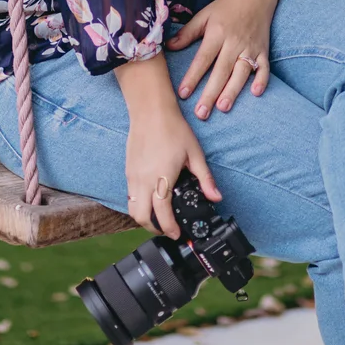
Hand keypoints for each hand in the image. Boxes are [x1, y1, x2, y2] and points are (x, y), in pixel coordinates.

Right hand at [126, 109, 221, 238]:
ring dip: (144, 216)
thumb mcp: (195, 154)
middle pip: (140, 217)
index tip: (177, 234)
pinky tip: (151, 197)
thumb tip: (216, 197)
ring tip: (159, 216)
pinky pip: (130, 195)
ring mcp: (132, 175)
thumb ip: (205, 179)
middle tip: (167, 228)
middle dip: (153, 228)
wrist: (150, 111)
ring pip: (132, 208)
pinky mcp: (128, 170)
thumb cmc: (173, 129)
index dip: (169, 229)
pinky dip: (138, 203)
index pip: (162, 214)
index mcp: (161, 178)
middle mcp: (143, 180)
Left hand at [165, 0, 272, 119]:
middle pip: (221, 71)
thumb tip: (168, 47)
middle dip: (211, 93)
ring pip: (242, 72)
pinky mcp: (264, 51)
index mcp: (217, 33)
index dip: (193, 76)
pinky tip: (255, 93)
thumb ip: (187, 33)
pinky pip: (264, 68)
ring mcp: (251, 48)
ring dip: (233, 90)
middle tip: (201, 113)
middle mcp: (234, 42)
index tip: (183, 94)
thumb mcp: (204, 16)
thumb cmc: (226, 8)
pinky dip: (262, 80)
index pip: (203, 58)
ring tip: (223, 108)